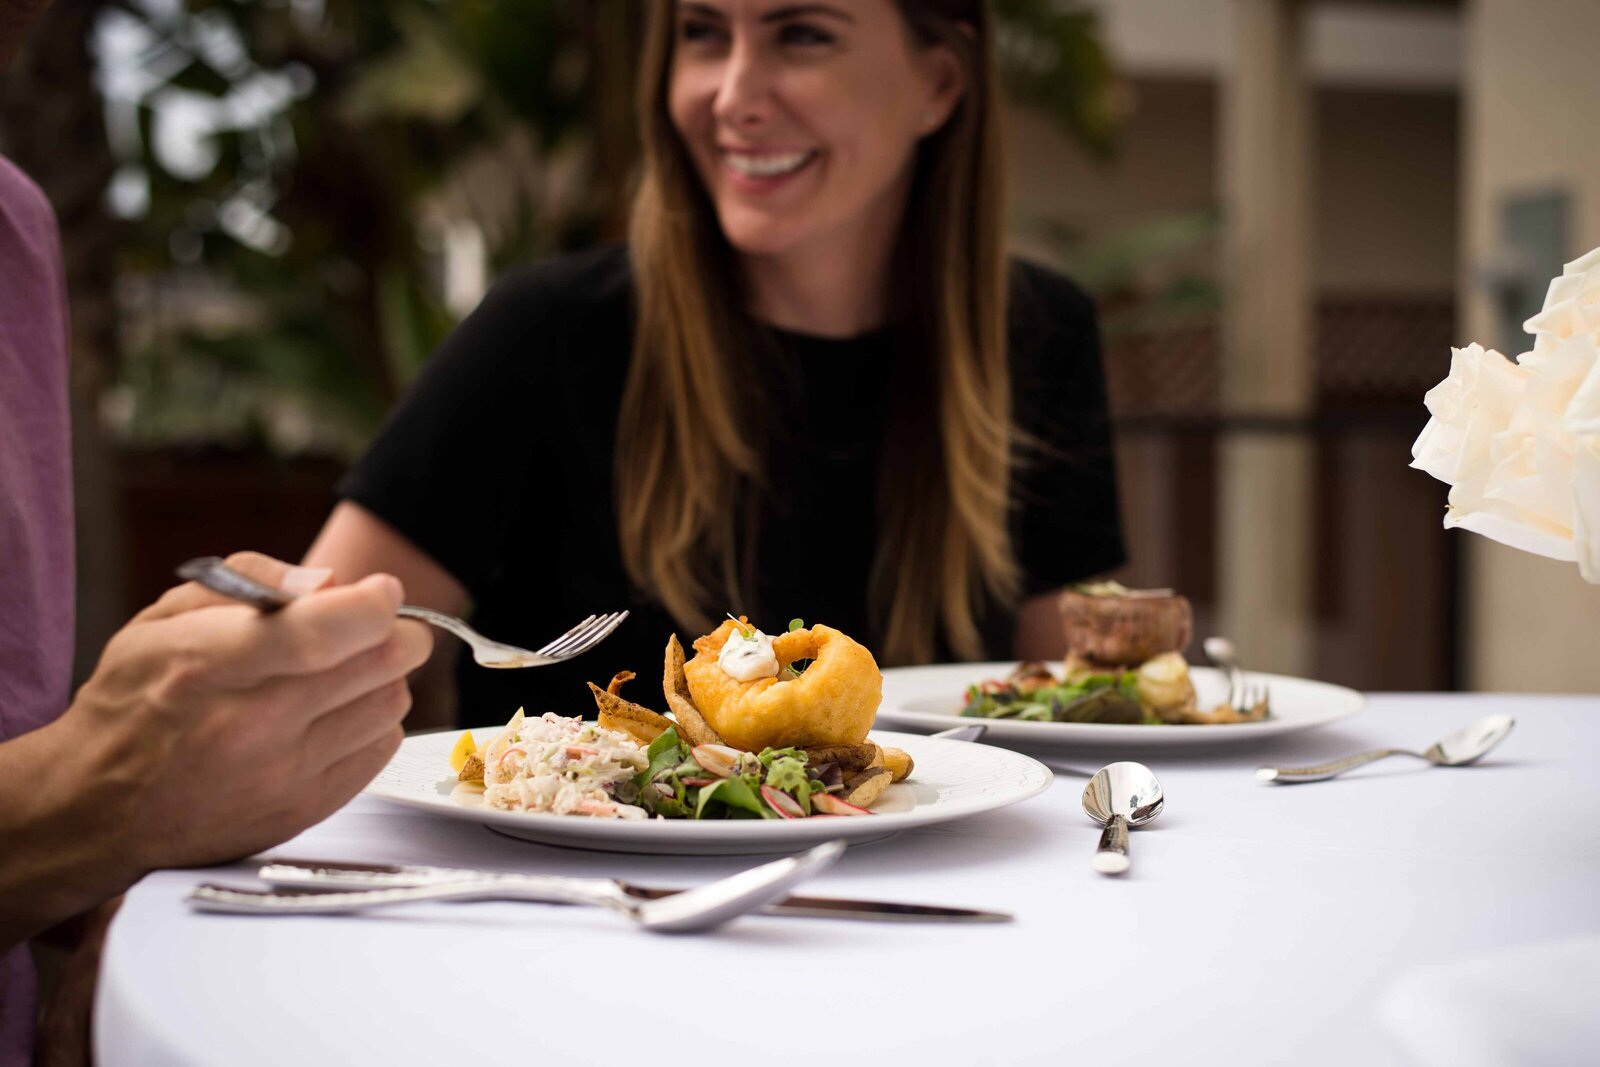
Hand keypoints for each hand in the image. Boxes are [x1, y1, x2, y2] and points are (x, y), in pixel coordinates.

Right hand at [62, 551, 432, 871]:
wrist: (99, 810)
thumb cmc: (134, 703)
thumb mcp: (163, 620)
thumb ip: (251, 582)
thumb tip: (333, 582)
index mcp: (210, 666)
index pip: (321, 633)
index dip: (373, 604)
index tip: (381, 590)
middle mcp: (252, 725)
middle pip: (382, 662)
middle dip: (394, 630)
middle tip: (371, 625)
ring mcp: (284, 775)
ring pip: (392, 701)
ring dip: (382, 677)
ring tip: (340, 674)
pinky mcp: (306, 809)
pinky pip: (383, 747)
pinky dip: (373, 721)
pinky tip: (332, 716)